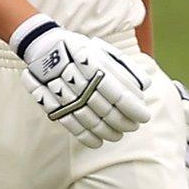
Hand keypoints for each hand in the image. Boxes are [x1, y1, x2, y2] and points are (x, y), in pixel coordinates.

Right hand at [15, 23, 151, 146]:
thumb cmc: (81, 50)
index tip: (144, 117)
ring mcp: (60, 92)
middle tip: (133, 127)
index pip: (117, 93)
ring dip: (106, 131)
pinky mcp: (49, 102)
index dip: (132, 108)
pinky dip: (84, 136)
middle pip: (104, 109)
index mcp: (92, 63)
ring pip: (88, 119)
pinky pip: (69, 123)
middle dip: (122, 122)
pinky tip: (97, 142)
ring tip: (118, 135)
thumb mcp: (103, 50)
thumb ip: (125, 67)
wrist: (43, 46)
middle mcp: (76, 79)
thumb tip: (145, 85)